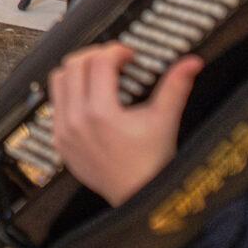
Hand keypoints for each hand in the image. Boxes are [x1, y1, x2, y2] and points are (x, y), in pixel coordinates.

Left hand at [50, 43, 202, 206]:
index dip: (116, 50)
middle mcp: (76, 121)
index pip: (99, 62)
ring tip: (98, 74)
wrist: (138, 196)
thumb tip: (192, 62)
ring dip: (77, 71)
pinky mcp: (60, 142)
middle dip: (95, 55)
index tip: (128, 54)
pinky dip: (69, 93)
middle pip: (73, 65)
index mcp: (101, 113)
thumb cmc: (152, 163)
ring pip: (58, 81)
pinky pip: (56, 105)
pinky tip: (88, 97)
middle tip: (113, 59)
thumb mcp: (165, 120)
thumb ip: (176, 86)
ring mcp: (64, 132)